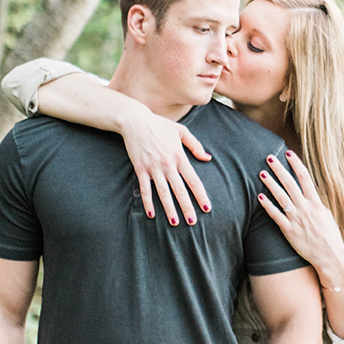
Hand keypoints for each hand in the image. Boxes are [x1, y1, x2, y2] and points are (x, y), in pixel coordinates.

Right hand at [119, 109, 211, 224]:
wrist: (135, 121)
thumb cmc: (160, 125)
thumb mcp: (181, 131)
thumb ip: (196, 146)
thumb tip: (208, 158)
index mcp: (180, 156)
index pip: (193, 180)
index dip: (201, 195)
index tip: (207, 208)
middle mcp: (168, 164)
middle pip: (180, 190)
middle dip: (187, 207)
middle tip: (193, 222)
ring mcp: (153, 168)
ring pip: (163, 193)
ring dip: (169, 209)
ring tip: (175, 222)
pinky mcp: (140, 169)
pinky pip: (145, 189)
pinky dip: (148, 202)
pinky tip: (152, 214)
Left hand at [257, 152, 343, 286]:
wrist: (329, 256)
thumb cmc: (330, 236)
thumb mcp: (326, 215)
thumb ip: (315, 203)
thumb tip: (308, 192)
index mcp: (316, 202)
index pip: (305, 177)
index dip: (296, 164)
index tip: (288, 153)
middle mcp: (306, 208)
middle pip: (290, 183)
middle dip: (279, 169)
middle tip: (269, 157)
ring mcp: (296, 219)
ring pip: (281, 197)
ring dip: (271, 184)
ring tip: (261, 173)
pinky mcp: (289, 231)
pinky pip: (276, 216)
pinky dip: (268, 206)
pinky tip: (260, 197)